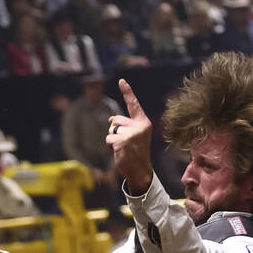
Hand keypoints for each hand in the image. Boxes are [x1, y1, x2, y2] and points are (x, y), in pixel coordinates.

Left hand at [106, 79, 152, 195]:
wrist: (141, 171)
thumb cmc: (136, 153)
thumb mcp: (135, 136)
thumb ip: (125, 125)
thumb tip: (110, 119)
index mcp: (144, 123)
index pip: (134, 104)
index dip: (127, 92)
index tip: (121, 81)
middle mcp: (139, 126)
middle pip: (116, 120)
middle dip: (115, 130)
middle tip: (125, 142)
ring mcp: (131, 134)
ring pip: (111, 130)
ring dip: (112, 139)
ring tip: (122, 148)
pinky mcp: (122, 141)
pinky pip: (108, 139)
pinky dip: (110, 146)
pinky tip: (119, 151)